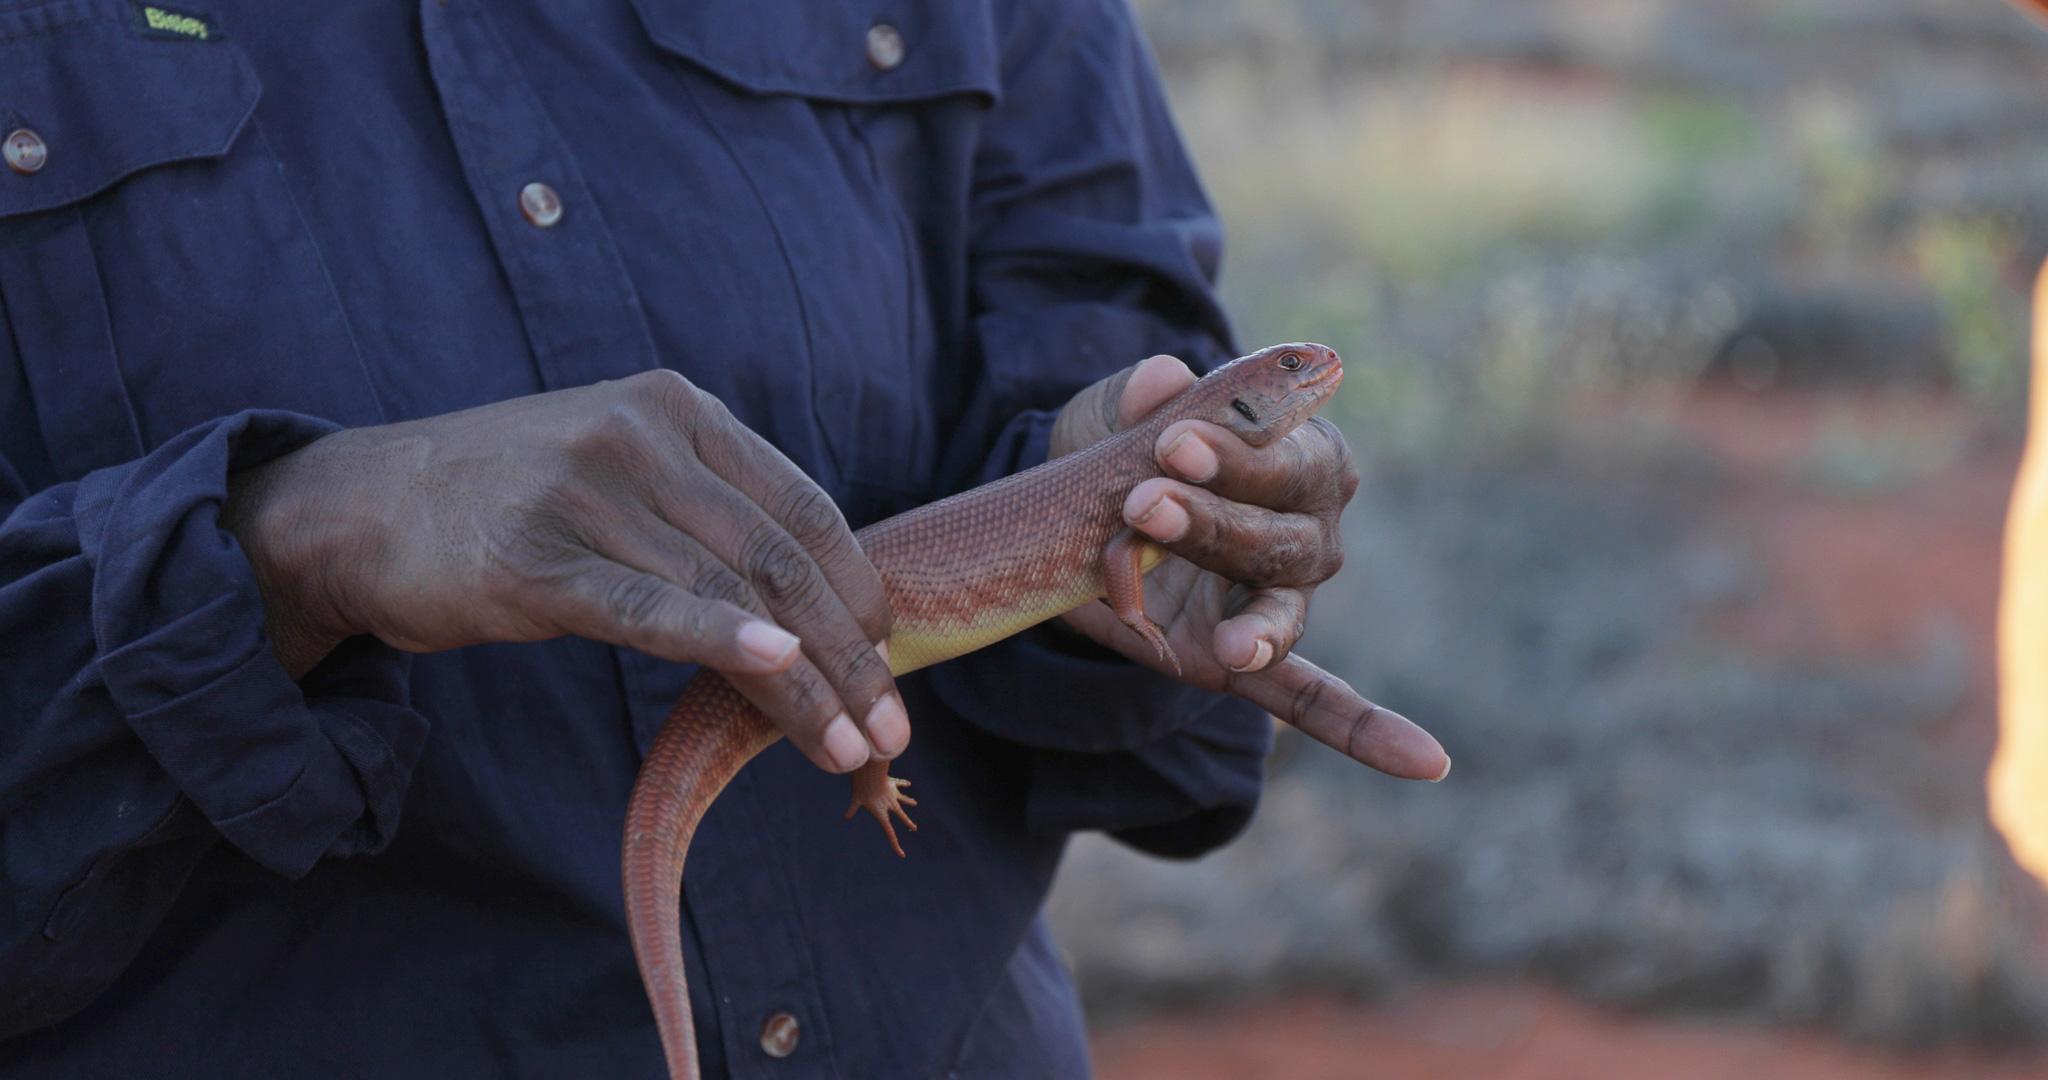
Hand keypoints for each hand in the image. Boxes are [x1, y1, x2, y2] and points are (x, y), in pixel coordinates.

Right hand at [222, 370, 906, 774]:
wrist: (354, 507)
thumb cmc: (505, 502)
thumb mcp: (617, 470)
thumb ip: (706, 509)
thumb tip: (813, 599)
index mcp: (677, 408)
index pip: (805, 506)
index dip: (862, 590)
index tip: (893, 660)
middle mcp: (641, 435)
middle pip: (783, 556)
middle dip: (851, 653)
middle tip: (891, 731)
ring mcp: (586, 492)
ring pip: (732, 593)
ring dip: (805, 683)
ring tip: (851, 748)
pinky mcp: (533, 560)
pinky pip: (649, 606)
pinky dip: (720, 640)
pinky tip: (778, 671)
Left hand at [1049, 354, 1447, 780]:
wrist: (1066, 529)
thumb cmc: (1111, 453)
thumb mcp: (1102, 420)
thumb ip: (1130, 401)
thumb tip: (1161, 379)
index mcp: (1295, 450)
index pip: (1284, 450)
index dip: (1235, 449)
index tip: (1173, 439)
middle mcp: (1309, 524)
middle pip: (1282, 530)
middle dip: (1216, 519)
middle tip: (1144, 501)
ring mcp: (1285, 596)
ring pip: (1282, 603)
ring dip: (1251, 620)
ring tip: (1223, 641)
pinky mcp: (1249, 659)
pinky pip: (1313, 697)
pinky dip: (1366, 730)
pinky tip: (1424, 762)